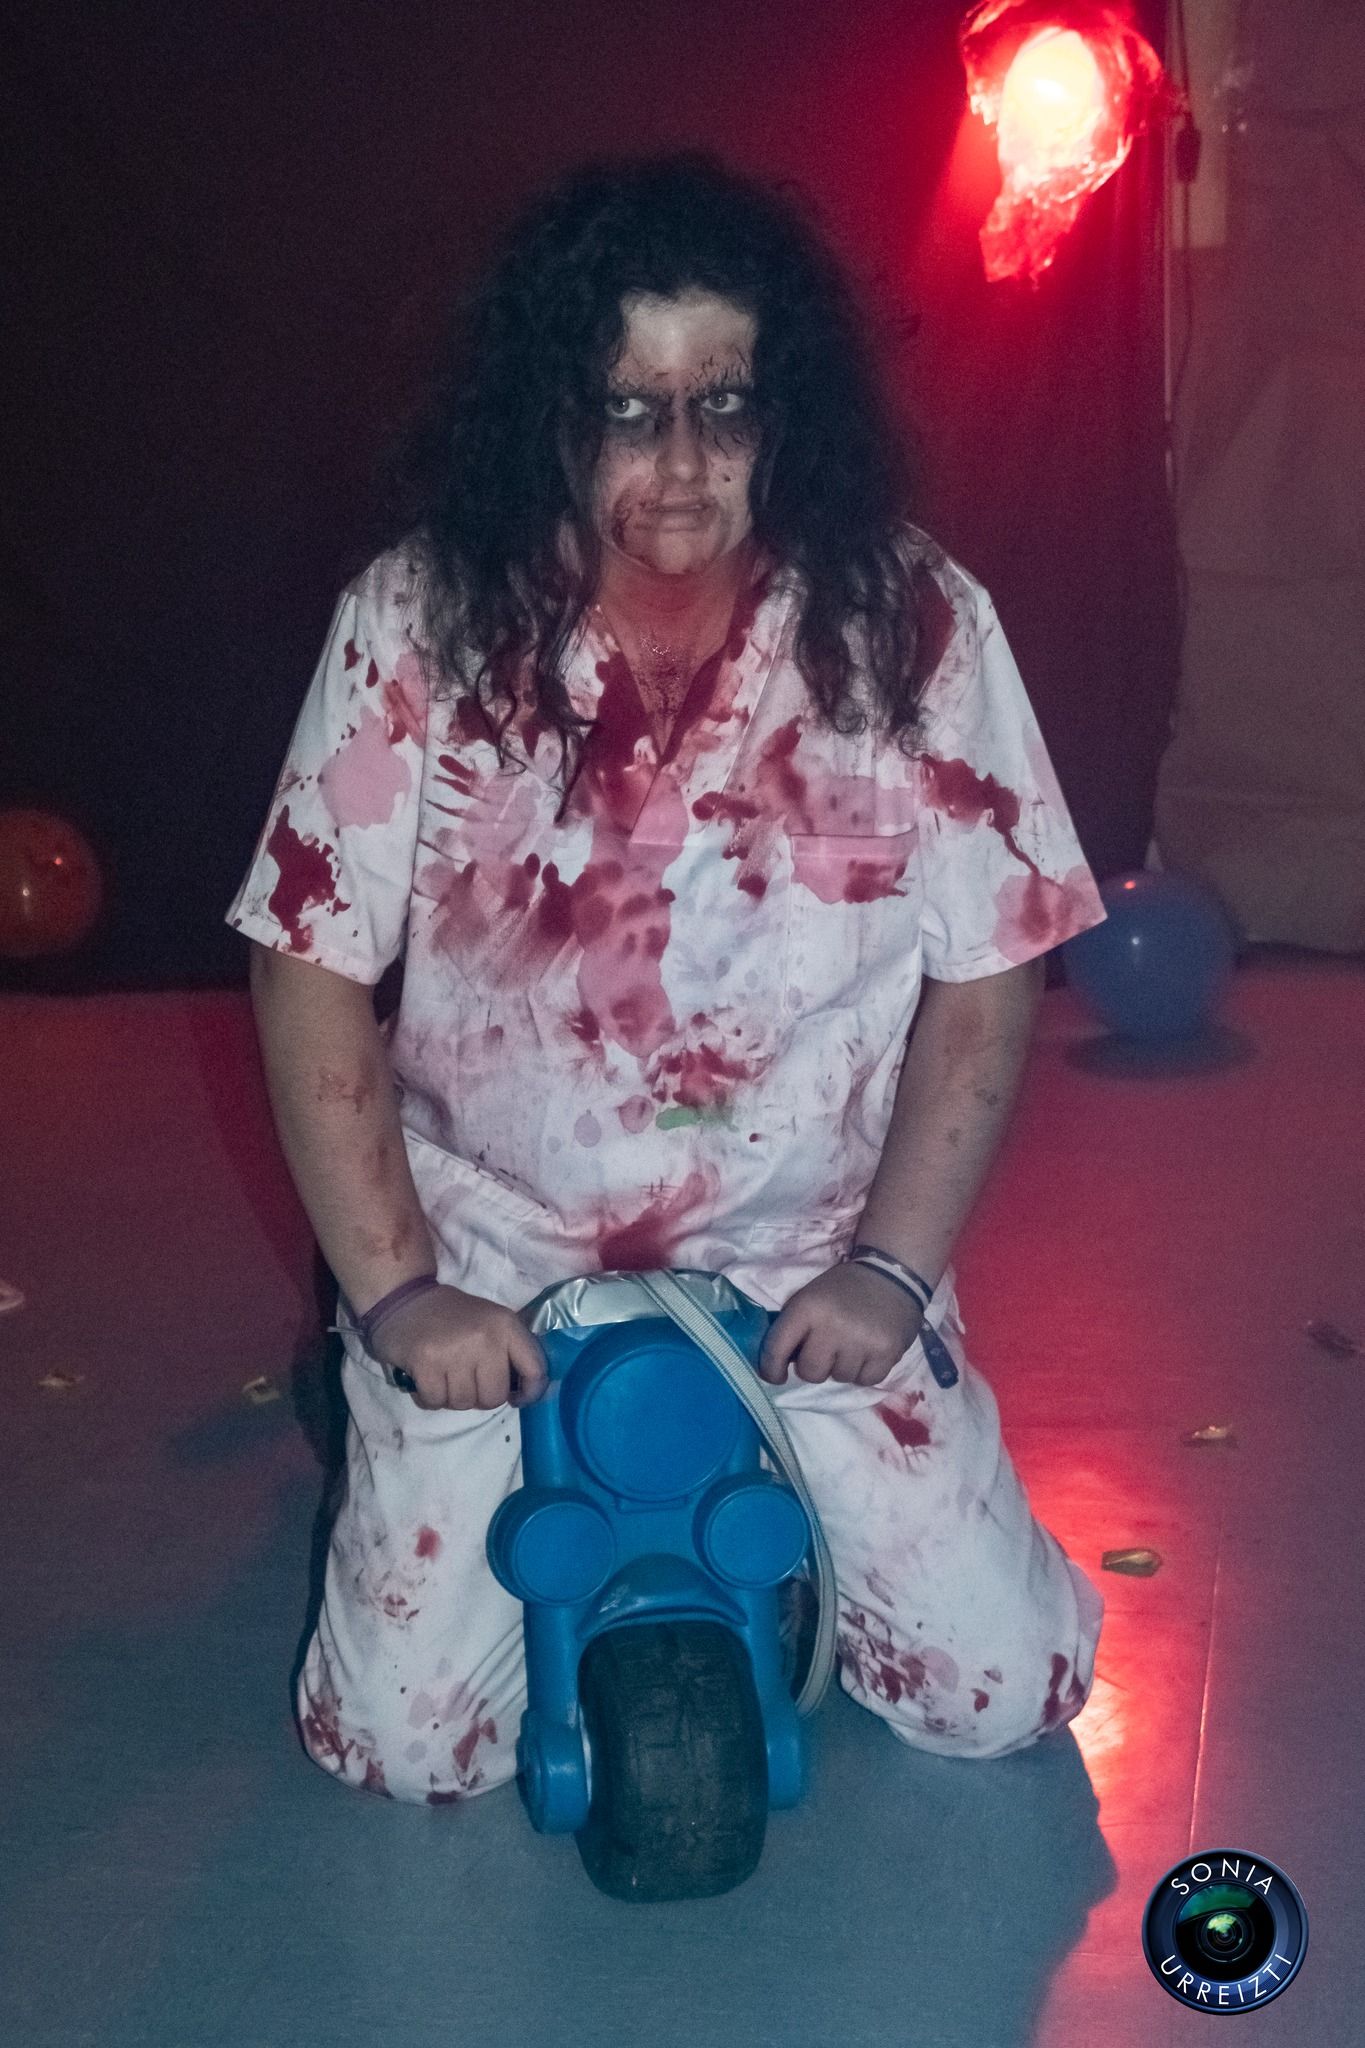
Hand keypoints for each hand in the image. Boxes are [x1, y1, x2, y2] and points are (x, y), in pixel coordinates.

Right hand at [370, 1284, 548, 1410]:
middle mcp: (485, 1338)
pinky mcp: (426, 1363)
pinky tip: (425, 1378)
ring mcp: (455, 1351)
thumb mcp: (490, 1322)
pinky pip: (436, 1402)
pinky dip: (429, 1397)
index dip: (530, 1393)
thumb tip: (523, 1391)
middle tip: (465, 1379)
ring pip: (464, 1403)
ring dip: (451, 1397)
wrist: (404, 1298)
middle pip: (495, 1397)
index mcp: (506, 1325)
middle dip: (479, 1397)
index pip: (536, 1370)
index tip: (516, 1397)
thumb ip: (509, 1351)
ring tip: (443, 1375)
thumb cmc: (451, 1316)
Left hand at [758, 1261, 923, 1387]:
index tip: (776, 1375)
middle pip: (810, 1373)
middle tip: (826, 1351)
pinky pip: (866, 1380)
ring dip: (843, 1367)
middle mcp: (832, 1326)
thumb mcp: (810, 1296)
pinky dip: (865, 1371)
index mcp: (806, 1308)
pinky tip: (869, 1350)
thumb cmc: (843, 1287)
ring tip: (852, 1345)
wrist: (892, 1272)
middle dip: (815, 1366)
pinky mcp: (887, 1352)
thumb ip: (794, 1327)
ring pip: (840, 1378)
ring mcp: (861, 1341)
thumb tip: (782, 1363)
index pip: (776, 1349)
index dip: (771, 1368)